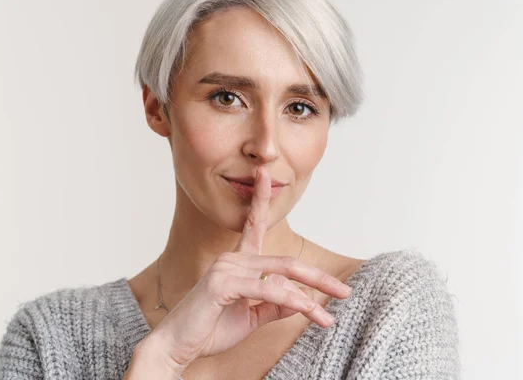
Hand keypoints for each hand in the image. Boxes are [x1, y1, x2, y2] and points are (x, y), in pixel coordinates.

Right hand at [137, 166, 351, 372]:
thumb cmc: (209, 329)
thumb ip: (275, 305)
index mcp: (237, 261)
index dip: (260, 199)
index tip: (265, 175)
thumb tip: (303, 299)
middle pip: (285, 263)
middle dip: (318, 277)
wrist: (178, 347)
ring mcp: (226, 268)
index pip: (254, 225)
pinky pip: (267, 290)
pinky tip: (309, 310)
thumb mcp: (251, 317)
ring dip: (309, 299)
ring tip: (328, 317)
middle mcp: (232, 258)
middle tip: (344, 292)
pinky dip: (291, 300)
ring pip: (280, 276)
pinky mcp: (223, 283)